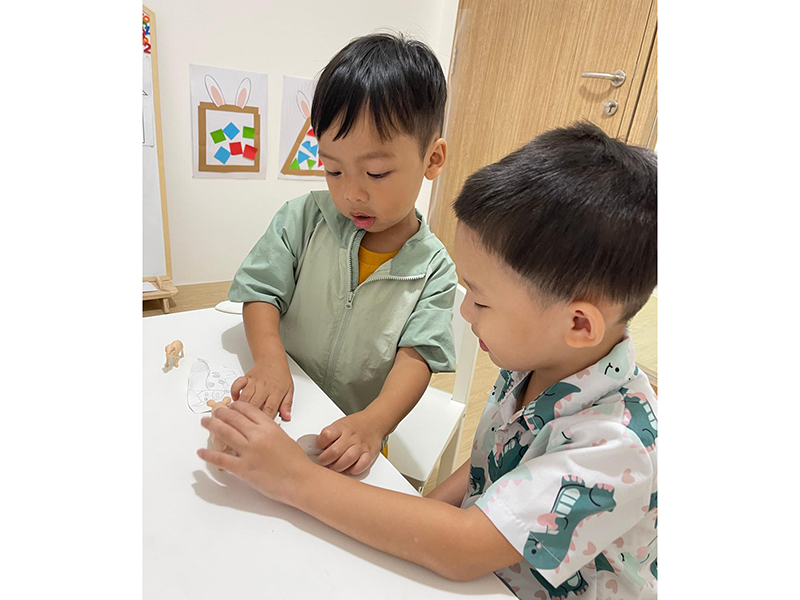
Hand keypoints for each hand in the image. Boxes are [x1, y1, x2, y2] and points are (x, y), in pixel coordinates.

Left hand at [198, 401, 312, 504]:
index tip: (230, 406)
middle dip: (220, 413)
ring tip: (205, 423)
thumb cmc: (297, 463)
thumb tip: (257, 432)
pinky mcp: (243, 468)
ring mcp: (249, 452)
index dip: (235, 406)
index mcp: (269, 427)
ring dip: (212, 426)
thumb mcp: (284, 439)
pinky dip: (209, 455)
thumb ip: (269, 433)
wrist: (301, 480)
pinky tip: (202, 452)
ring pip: (225, 433)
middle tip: (214, 412)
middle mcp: (257, 436)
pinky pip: (221, 459)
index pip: (247, 410)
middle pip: (233, 418)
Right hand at [230, 360, 293, 419]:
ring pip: (244, 396)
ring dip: (239, 407)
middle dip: (248, 416)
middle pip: (254, 404)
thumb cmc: (280, 376)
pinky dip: (234, 392)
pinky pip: (237, 385)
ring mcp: (254, 383)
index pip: (270, 409)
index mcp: (276, 393)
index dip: (264, 420)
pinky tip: (234, 399)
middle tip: (242, 425)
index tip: (259, 429)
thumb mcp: (289, 390)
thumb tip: (287, 417)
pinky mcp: (246, 378)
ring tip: (234, 416)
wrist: (272, 359)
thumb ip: (287, 405)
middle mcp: (264, 388)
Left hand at [316, 412, 383, 475]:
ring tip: (333, 467)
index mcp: (341, 427)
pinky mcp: (370, 454)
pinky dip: (353, 470)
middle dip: (325, 460)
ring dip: (337, 467)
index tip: (318, 448)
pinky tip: (348, 469)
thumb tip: (315, 450)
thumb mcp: (339, 425)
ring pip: (348, 459)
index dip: (319, 444)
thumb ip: (329, 436)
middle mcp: (351, 436)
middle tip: (323, 461)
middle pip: (335, 451)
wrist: (374, 422)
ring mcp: (361, 445)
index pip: (327, 435)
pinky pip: (361, 465)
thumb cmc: (354, 425)